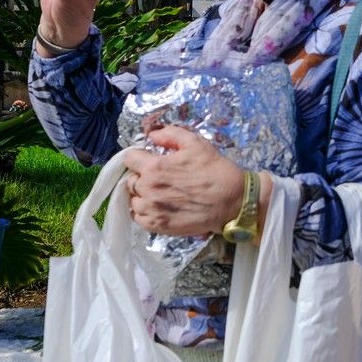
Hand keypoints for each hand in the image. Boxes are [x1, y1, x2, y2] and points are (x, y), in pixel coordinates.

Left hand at [123, 125, 260, 236]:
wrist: (232, 200)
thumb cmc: (215, 170)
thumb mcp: (195, 143)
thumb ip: (170, 134)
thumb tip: (152, 134)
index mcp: (154, 167)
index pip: (129, 158)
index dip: (139, 156)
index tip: (149, 158)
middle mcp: (148, 189)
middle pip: (130, 180)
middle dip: (141, 175)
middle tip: (158, 176)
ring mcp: (152, 210)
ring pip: (133, 200)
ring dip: (141, 195)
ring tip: (158, 193)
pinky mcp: (158, 227)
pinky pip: (138, 218)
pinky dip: (144, 212)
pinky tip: (157, 207)